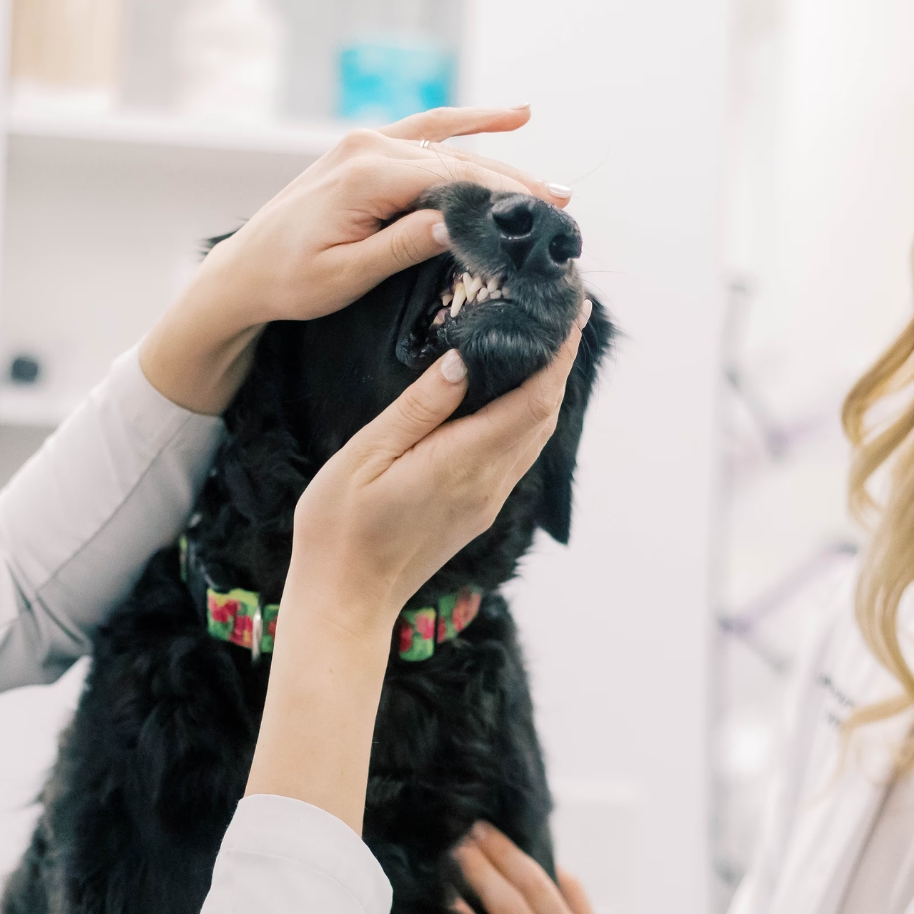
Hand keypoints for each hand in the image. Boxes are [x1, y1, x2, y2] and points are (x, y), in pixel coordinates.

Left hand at [140, 106, 569, 413]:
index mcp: (365, 176)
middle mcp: (368, 147)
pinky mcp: (364, 150)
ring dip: (502, 160)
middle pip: (458, 160)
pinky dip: (468, 124)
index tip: (544, 220)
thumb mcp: (347, 275)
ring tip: (550, 186)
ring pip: (449, 147)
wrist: (242, 271)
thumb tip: (456, 225)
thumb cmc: (289, 282)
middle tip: (563, 207)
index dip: (503, 200)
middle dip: (514, 184)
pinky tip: (513, 117)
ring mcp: (365, 143)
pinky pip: (426, 132)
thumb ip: (402, 245)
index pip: (452, 182)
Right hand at [243, 306, 587, 830]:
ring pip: (535, 436)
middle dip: (561, 364)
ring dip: (547, 390)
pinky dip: (526, 417)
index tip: (574, 313)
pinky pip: (516, 455)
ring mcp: (485, 501)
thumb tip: (462, 363)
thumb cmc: (339, 529)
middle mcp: (487, 484)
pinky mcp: (475, 511)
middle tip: (566, 314)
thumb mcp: (366, 457)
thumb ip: (417, 409)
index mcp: (463, 463)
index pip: (533, 400)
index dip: (560, 356)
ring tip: (547, 345)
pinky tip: (512, 397)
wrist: (344, 599)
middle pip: (545, 415)